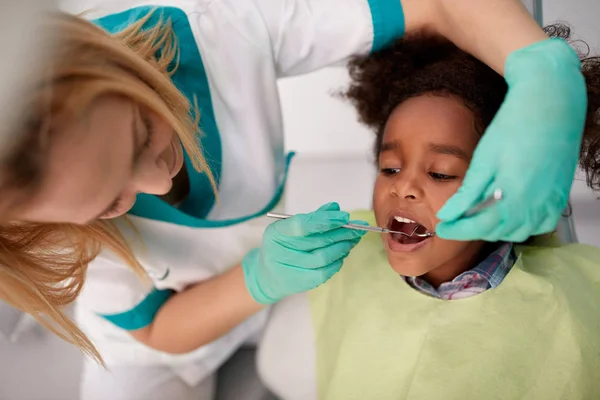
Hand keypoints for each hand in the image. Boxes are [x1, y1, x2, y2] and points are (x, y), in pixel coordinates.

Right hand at [242, 202, 365, 303]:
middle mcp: (280, 252)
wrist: (268, 274)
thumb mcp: (291, 227)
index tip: (345, 217)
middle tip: (358, 228)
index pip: (303, 224)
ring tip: (353, 240)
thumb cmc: (284, 245)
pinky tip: (342, 254)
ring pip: (323, 257)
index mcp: (276, 233)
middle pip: (317, 241)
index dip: (326, 220)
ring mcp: (289, 270)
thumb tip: (335, 208)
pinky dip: (337, 262)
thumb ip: (313, 216)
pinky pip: (324, 272)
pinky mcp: (300, 283)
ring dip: (342, 247)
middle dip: (342, 233)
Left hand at [436, 39, 586, 241]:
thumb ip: (466, 194)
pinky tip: (508, 212)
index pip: (480, 227)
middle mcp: (535, 206)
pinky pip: (540, 224)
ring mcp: (551, 202)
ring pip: (519, 231)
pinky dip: (522, 224)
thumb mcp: (483, 161)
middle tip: (456, 219)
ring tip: (478, 214)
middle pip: (498, 231)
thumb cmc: (514, 128)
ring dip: (497, 228)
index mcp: (514, 197)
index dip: (458, 230)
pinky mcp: (559, 196)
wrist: (550, 104)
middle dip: (474, 228)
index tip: (442, 228)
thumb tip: (446, 215)